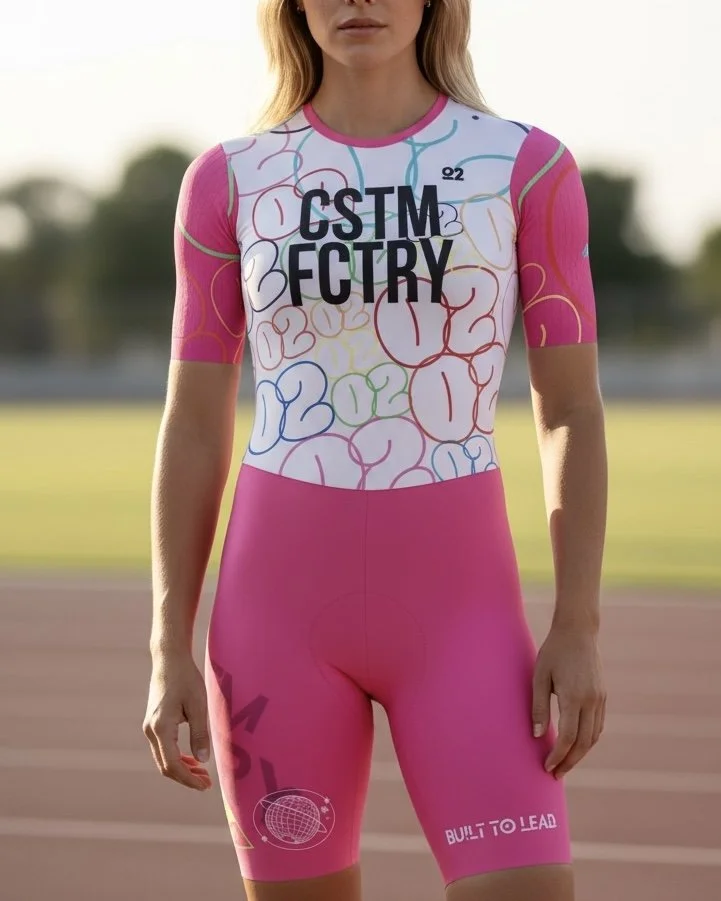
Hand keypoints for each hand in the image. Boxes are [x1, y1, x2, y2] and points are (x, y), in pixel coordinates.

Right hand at [143, 651, 212, 791]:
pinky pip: (163, 748)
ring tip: (202, 773)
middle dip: (186, 777)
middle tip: (207, 783)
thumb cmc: (186, 679)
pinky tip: (192, 758)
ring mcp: (150, 727)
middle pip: (165, 766)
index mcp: (161, 728)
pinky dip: (177, 757)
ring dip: (182, 768)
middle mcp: (151, 731)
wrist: (169, 660)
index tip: (205, 786)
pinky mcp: (153, 723)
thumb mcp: (198, 705)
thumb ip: (200, 733)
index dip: (189, 779)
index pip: (173, 764)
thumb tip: (203, 761)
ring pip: (163, 758)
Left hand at [531, 624, 606, 778]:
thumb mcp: (539, 677)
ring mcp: (600, 699)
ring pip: (594, 737)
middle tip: (555, 774)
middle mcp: (591, 701)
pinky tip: (576, 744)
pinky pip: (598, 725)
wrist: (578, 631)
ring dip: (580, 753)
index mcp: (574, 697)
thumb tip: (536, 735)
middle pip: (584, 743)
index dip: (558, 756)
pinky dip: (588, 740)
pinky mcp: (602, 696)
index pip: (568, 737)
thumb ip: (538, 707)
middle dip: (569, 761)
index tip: (547, 767)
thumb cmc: (553, 652)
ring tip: (564, 763)